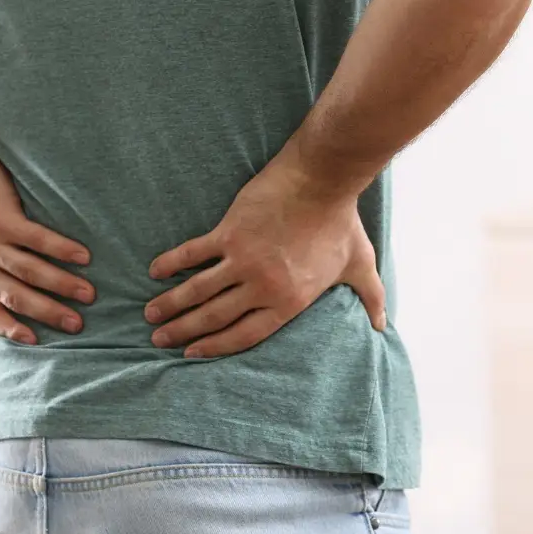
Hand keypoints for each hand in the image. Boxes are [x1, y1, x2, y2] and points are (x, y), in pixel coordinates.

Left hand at [0, 140, 94, 344]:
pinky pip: (36, 240)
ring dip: (61, 285)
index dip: (11, 329)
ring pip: (29, 271)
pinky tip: (83, 257)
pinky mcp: (1, 219)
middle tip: (77, 324)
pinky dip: (62, 250)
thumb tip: (27, 294)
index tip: (37, 341)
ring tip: (88, 294)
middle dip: (49, 313)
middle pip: (17, 297)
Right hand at [143, 158, 387, 358]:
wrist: (322, 180)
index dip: (215, 347)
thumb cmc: (341, 223)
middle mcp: (262, 286)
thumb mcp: (360, 266)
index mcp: (289, 302)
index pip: (245, 334)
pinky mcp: (229, 233)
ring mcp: (243, 260)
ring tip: (150, 316)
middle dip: (183, 332)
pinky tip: (155, 272)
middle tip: (159, 341)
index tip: (192, 353)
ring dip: (171, 304)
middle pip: (214, 317)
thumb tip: (382, 326)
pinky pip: (193, 253)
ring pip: (198, 290)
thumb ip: (370, 298)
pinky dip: (172, 263)